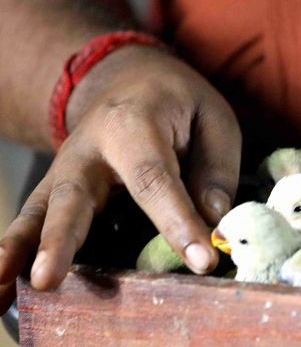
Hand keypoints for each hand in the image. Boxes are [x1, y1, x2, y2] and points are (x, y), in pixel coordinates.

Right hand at [0, 46, 240, 311]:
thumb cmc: (178, 102)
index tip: (201, 260)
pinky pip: (34, 218)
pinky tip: (2, 283)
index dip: (177, 221)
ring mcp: (66, 169)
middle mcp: (89, 148)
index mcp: (134, 122)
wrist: (133, 79)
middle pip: (73, 196)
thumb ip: (215, 169)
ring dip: (26, 249)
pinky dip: (16, 248)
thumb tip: (212, 220)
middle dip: (61, 239)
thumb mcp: (213, 120)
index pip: (153, 179)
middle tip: (47, 278)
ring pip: (41, 211)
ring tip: (14, 285)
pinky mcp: (57, 188)